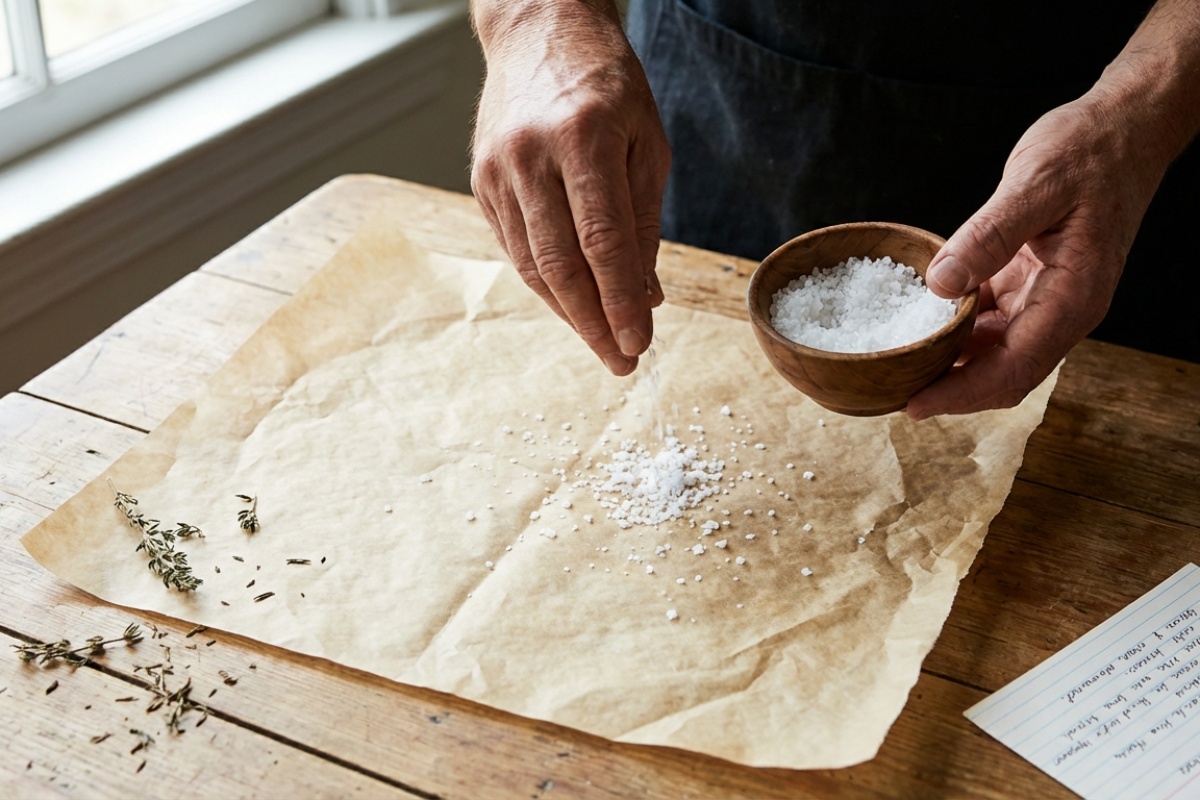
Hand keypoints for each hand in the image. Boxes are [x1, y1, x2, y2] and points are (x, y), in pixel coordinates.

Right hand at [470, 1, 670, 375]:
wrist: (538, 30)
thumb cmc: (606, 84)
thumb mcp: (647, 143)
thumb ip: (643, 222)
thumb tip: (644, 296)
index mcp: (582, 138)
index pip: (603, 242)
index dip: (620, 302)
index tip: (639, 342)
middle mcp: (530, 155)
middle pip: (560, 264)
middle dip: (593, 323)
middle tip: (621, 360)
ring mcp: (497, 170)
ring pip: (530, 264)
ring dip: (567, 312)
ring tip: (601, 341)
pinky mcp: (480, 181)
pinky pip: (513, 247)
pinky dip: (543, 283)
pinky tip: (570, 303)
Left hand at [907, 0, 1199, 418]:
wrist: (1123, 128)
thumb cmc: (1089, 151)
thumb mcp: (1035, 184)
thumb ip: (989, 235)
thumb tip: (942, 284)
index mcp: (1073, 297)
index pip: (1014, 368)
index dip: (962, 393)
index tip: (914, 404)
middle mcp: (1063, 309)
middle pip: (1003, 374)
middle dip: (951, 390)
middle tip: (890, 392)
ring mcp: (1047, 300)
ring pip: (995, 352)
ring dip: (951, 363)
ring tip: (897, 365)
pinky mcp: (1031, 284)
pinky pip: (991, 321)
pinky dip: (957, 329)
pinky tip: (919, 323)